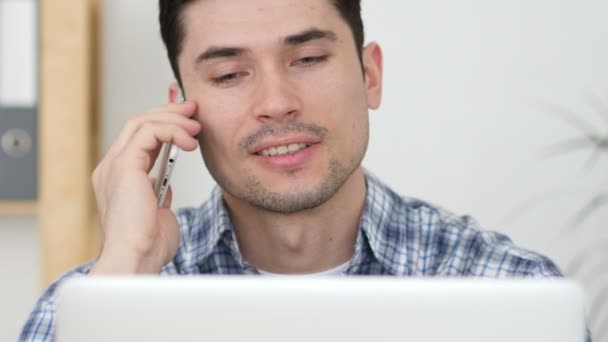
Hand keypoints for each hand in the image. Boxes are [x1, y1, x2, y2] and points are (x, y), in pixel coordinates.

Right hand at [90, 102, 200, 273]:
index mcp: (118, 179)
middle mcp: (111, 168)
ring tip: (196, 126)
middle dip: (169, 112)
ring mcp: (114, 165)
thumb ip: (159, 197)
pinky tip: (190, 142)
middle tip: (194, 110)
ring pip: (141, 122)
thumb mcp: (159, 215)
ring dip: (173, 119)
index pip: (137, 138)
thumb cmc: (148, 247)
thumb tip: (165, 185)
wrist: (136, 260)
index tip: (189, 121)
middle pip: (137, 123)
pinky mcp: (124, 166)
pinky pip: (148, 133)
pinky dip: (171, 131)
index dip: (163, 124)